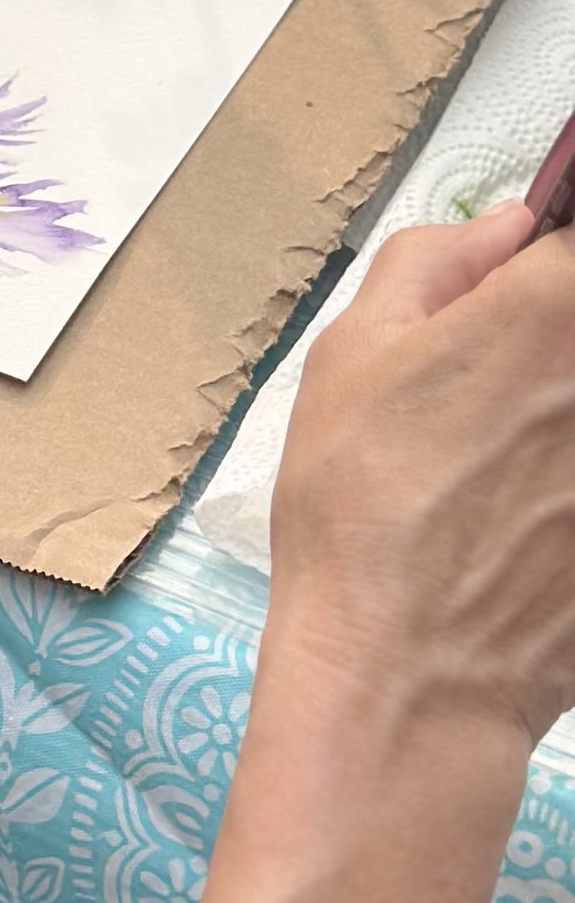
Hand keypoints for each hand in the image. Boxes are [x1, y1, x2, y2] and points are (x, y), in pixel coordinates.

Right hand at [268, 199, 574, 748]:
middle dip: (551, 345)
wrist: (408, 674)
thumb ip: (433, 262)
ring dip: (556, 414)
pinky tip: (523, 512)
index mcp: (552, 308)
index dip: (543, 255)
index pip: (574, 236)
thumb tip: (504, 228)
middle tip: (496, 394)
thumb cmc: (359, 511)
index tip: (519, 279)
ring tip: (502, 464)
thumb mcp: (350, 353)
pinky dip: (564, 483)